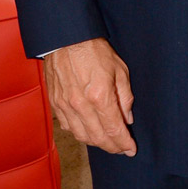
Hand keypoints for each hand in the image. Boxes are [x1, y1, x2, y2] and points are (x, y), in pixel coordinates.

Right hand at [44, 37, 135, 155]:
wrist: (65, 38)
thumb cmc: (94, 50)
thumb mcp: (119, 69)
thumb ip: (125, 97)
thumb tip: (127, 118)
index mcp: (100, 96)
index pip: (114, 129)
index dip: (124, 143)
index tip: (131, 149)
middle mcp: (81, 105)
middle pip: (98, 138)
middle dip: (112, 147)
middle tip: (121, 149)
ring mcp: (65, 106)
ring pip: (81, 136)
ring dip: (96, 143)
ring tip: (107, 142)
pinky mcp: (55, 103)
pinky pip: (68, 127)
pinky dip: (79, 133)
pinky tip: (88, 131)